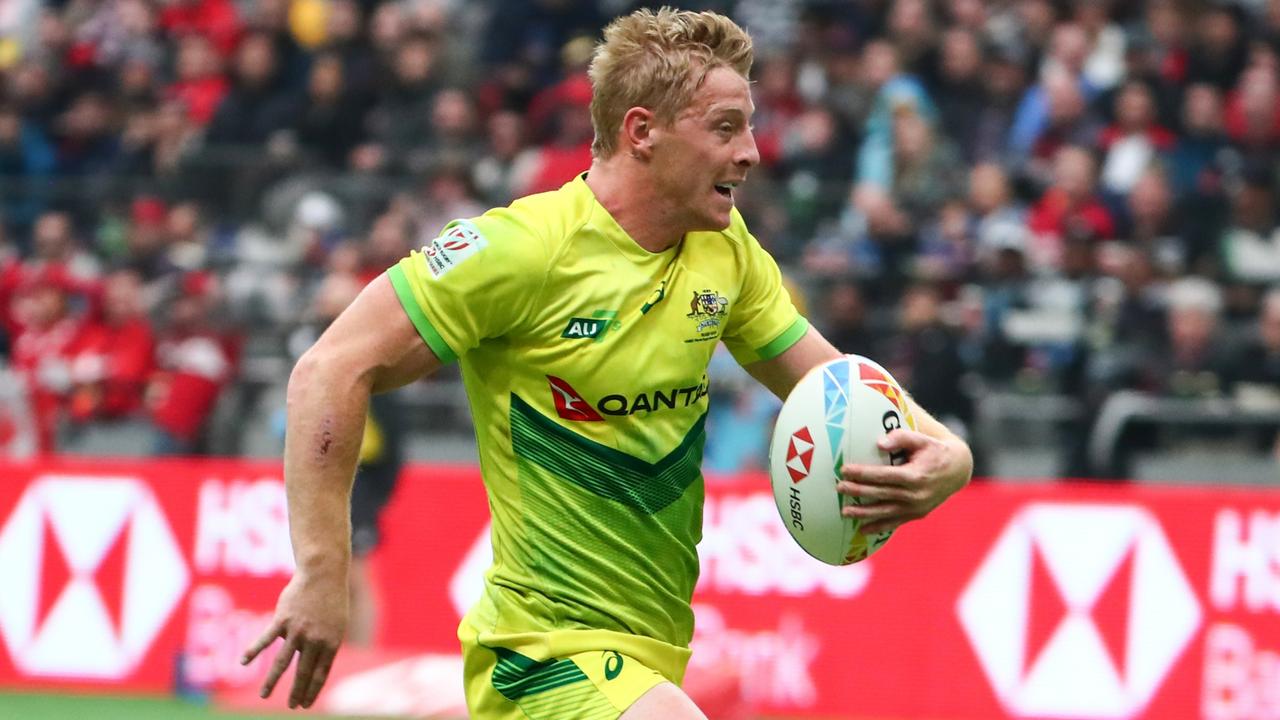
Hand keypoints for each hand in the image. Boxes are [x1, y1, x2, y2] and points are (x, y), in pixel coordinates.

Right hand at [241, 571, 347, 708]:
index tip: (305, 705)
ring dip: (272, 681)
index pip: (320, 673)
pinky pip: (265, 639)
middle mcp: (314, 640)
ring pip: (282, 662)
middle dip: (296, 692)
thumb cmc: (331, 599)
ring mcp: (297, 631)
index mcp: (331, 643)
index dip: (312, 690)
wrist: (323, 574)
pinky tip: (243, 662)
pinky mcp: (282, 620)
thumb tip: (316, 664)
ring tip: (264, 696)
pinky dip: (253, 650)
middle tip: (291, 706)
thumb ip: (326, 645)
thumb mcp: (338, 624)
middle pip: (303, 672)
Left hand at [837, 429, 971, 534]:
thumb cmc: (934, 451)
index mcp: (915, 476)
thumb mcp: (921, 439)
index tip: (845, 470)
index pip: (883, 475)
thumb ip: (901, 438)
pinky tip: (862, 529)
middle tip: (839, 487)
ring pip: (885, 512)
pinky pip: (894, 522)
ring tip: (844, 511)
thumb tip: (879, 443)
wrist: (958, 471)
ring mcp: (916, 507)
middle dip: (858, 491)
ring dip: (864, 513)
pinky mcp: (917, 515)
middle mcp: (915, 495)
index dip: (863, 473)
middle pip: (880, 494)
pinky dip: (878, 527)